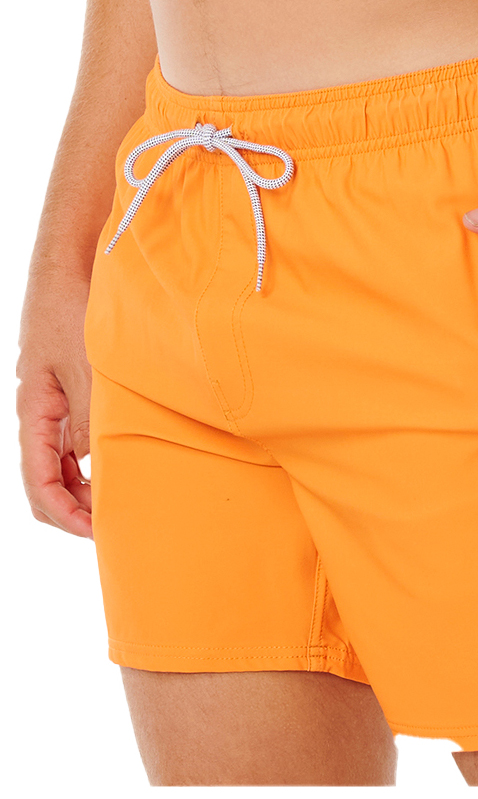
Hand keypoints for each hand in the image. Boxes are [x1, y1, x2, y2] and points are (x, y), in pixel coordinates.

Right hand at [17, 270, 93, 539]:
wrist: (71, 268)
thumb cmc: (72, 312)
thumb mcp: (86, 369)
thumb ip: (89, 419)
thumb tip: (94, 466)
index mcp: (34, 413)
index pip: (39, 482)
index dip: (65, 514)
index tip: (97, 531)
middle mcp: (40, 416)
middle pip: (46, 482)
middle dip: (75, 510)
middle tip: (116, 524)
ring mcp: (55, 407)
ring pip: (62, 465)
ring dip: (86, 489)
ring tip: (122, 502)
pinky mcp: (72, 394)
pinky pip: (76, 441)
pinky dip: (94, 462)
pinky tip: (119, 468)